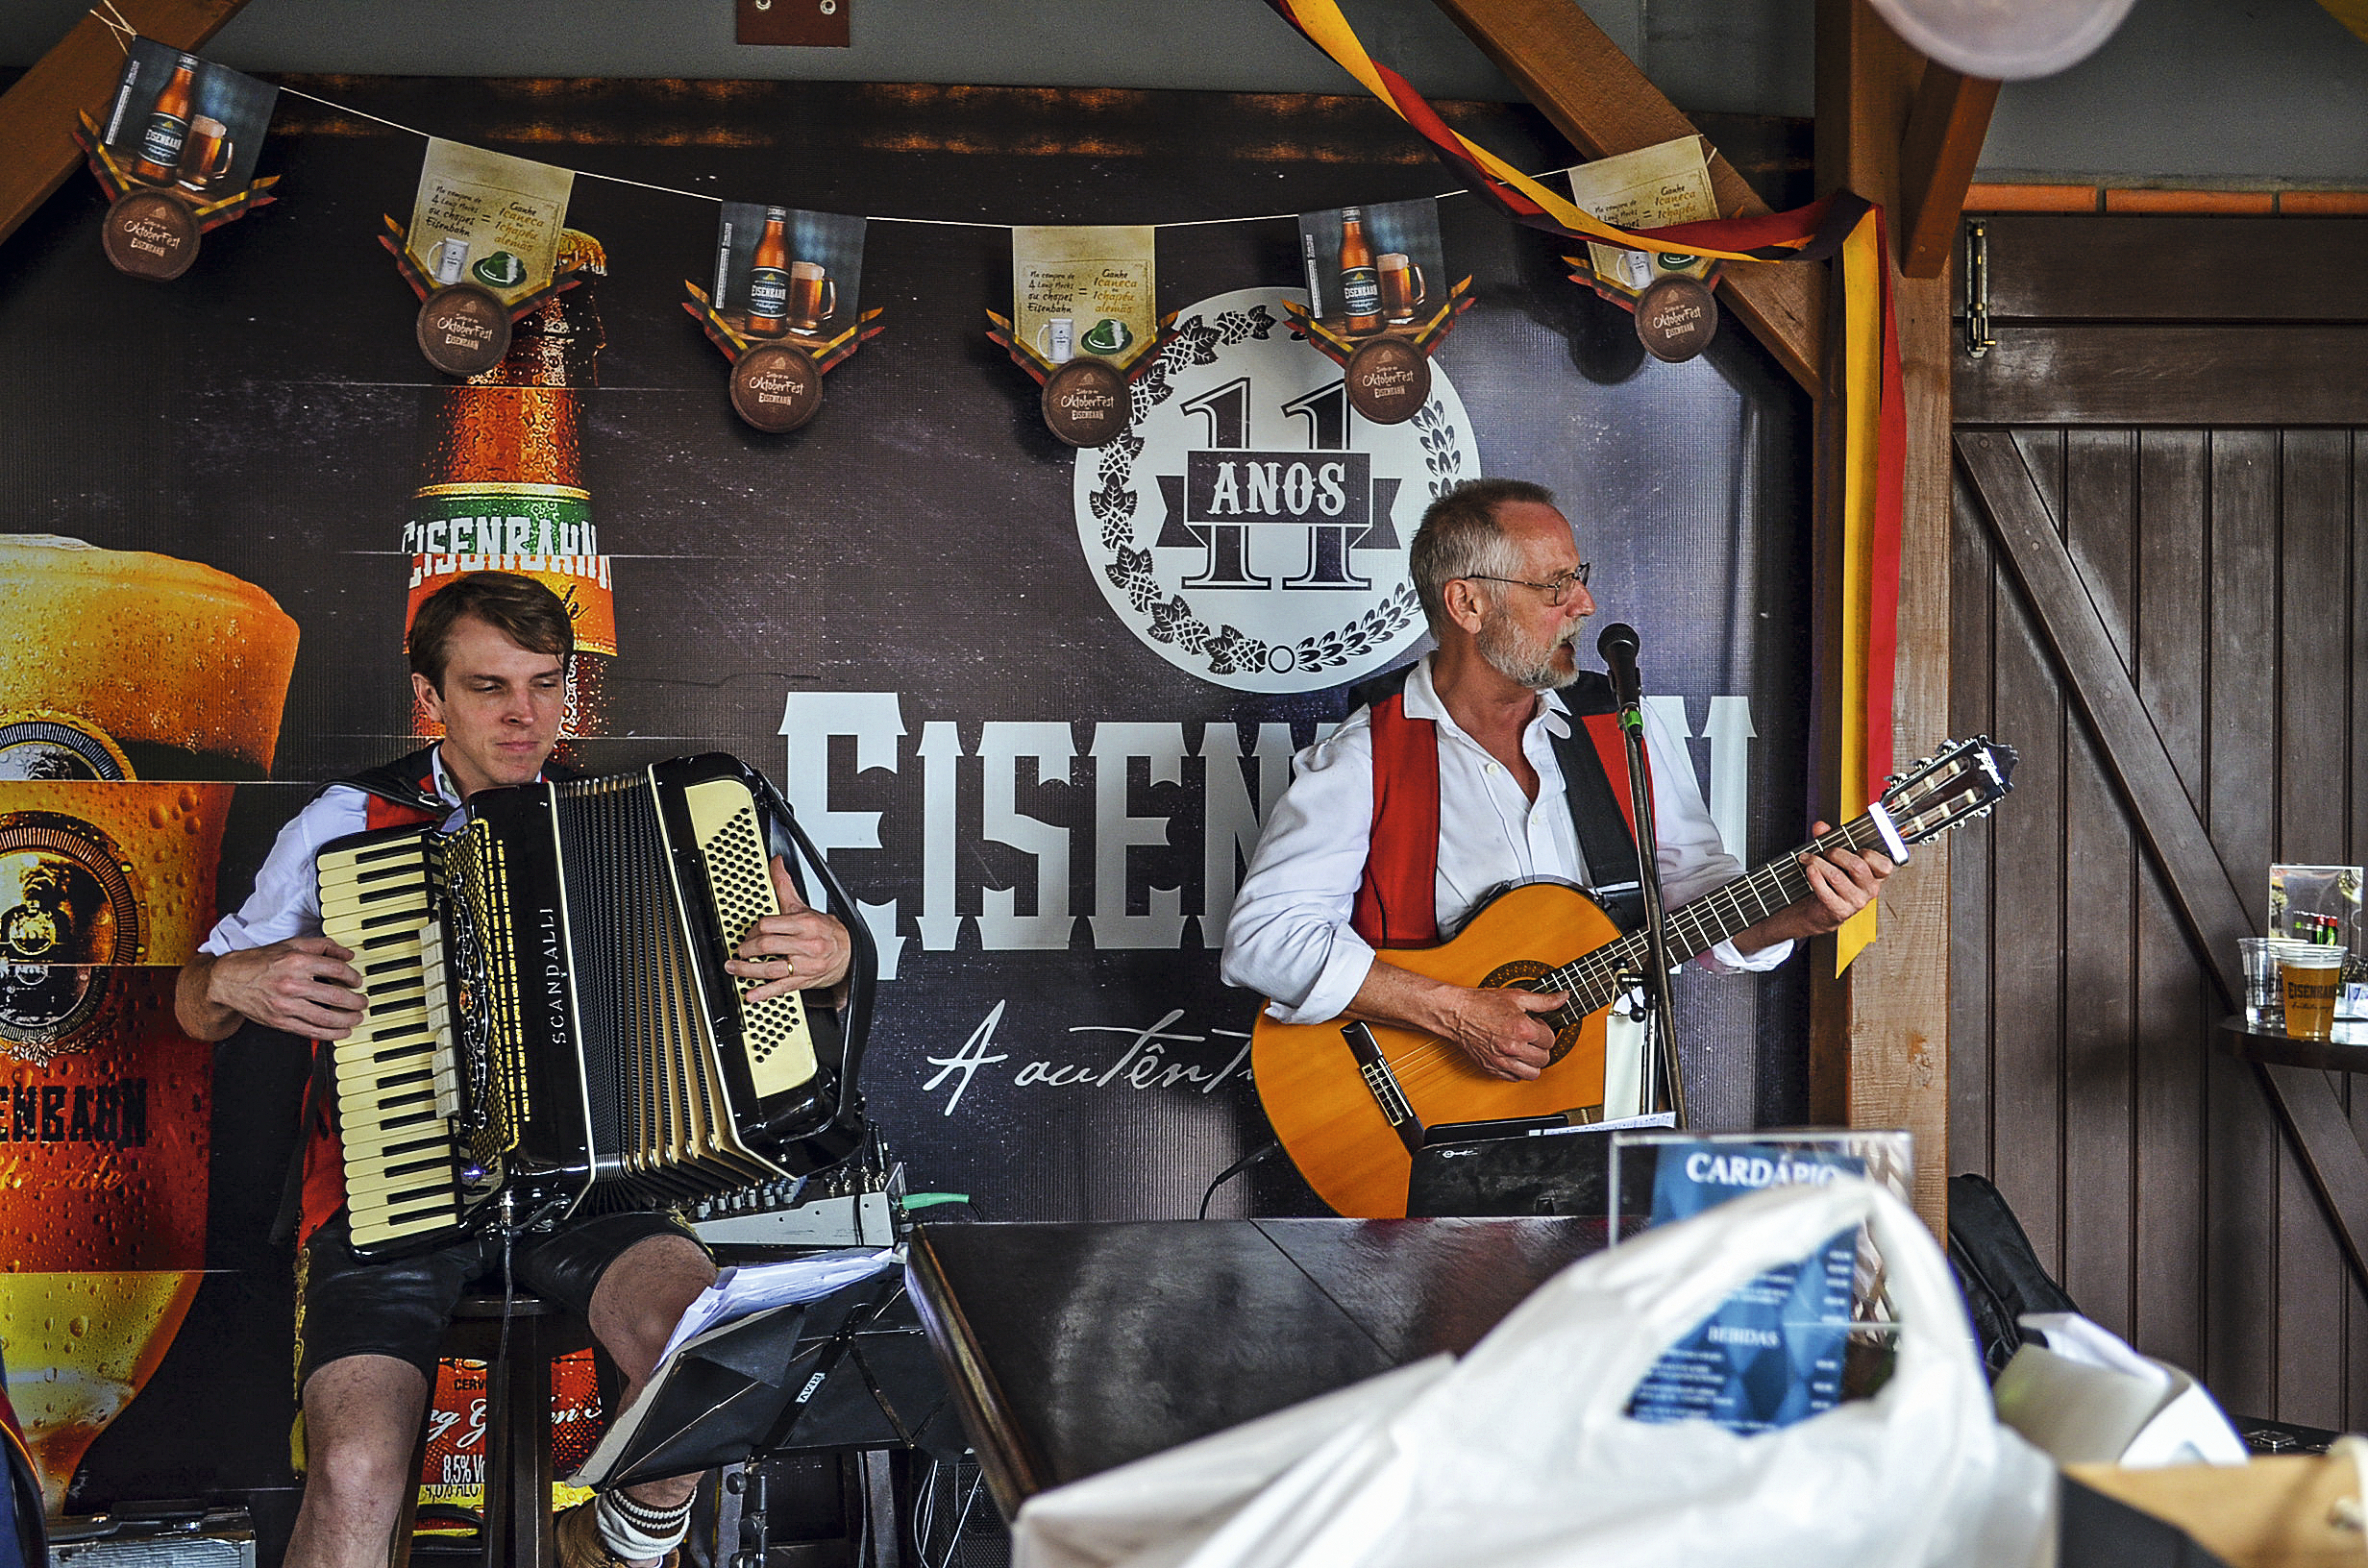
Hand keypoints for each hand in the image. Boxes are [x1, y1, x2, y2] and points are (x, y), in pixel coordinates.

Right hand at [205, 935, 367, 1039]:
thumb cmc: (260, 962)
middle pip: (336, 997)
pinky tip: (341, 1032)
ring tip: (357, 1018)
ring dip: (347, 1020)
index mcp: (297, 962)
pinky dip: (330, 1034)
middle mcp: (292, 984)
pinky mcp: (279, 1021)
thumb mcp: (292, 944)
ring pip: (326, 1018)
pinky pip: (310, 1031)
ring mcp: (285, 1005)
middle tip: (363, 1002)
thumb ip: (322, 946)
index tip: (357, 981)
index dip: (353, 977)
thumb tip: (347, 954)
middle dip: (356, 1002)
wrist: (229, 980)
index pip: (337, 970)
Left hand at [726, 856, 850, 999]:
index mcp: (805, 924)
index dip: (753, 930)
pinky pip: (781, 988)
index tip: (748, 934)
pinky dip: (764, 993)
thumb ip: (785, 885)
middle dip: (747, 949)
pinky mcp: (804, 981)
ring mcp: (805, 965)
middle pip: (767, 946)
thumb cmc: (825, 931)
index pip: (769, 924)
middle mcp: (806, 945)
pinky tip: (751, 994)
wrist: (849, 953)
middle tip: (739, 951)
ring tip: (734, 968)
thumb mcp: (804, 906)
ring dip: (747, 970)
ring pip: (770, 968)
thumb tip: (776, 863)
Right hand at [1435, 984, 1567, 1081]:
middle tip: (1531, 1037)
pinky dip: (1518, 1070)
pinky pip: (1514, 1078)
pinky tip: (1513, 1057)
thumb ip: (1544, 1000)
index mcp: (1523, 1029)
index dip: (1545, 1030)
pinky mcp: (1492, 1068)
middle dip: (1541, 1047)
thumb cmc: (1482, 1004)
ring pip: (1533, 1074)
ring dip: (1533, 1062)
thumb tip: (1564, 998)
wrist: (1457, 1013)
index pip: (1550, 1039)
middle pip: (1544, 1058)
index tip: (1536, 1026)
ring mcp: (1502, 1060)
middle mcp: (1514, 1047)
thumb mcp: (1517, 996)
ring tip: (1525, 1050)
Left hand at [1788, 819, 1894, 934]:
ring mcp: (1856, 901)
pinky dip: (1814, 878)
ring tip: (1808, 859)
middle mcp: (1870, 889)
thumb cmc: (1833, 881)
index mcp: (1876, 875)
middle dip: (1836, 853)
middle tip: (1825, 852)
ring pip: (1836, 876)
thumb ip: (1830, 838)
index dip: (1868, 853)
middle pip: (1857, 865)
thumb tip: (1821, 826)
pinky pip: (1825, 891)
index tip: (1855, 848)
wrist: (1822, 910)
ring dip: (1818, 863)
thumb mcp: (1836, 858)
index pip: (1884, 864)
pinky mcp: (1840, 910)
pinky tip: (1809, 870)